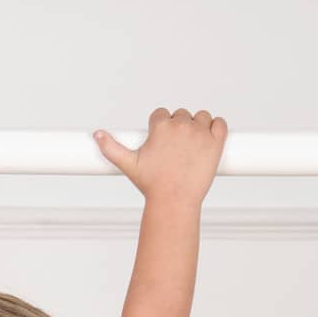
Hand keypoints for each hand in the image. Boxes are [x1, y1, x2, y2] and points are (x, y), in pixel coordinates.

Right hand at [93, 108, 227, 202]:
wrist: (174, 202)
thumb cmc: (152, 185)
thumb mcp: (129, 165)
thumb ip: (112, 147)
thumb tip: (97, 135)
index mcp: (161, 126)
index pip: (162, 115)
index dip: (161, 130)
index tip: (162, 146)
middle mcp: (181, 125)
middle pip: (181, 115)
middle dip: (179, 130)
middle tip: (176, 153)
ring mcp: (200, 132)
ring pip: (202, 117)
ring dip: (199, 128)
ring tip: (191, 150)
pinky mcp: (216, 142)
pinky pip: (220, 123)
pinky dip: (216, 129)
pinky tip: (208, 142)